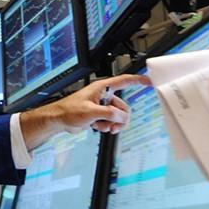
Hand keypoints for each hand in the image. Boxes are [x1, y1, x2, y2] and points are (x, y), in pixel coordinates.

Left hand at [19, 74, 150, 149]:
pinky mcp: (99, 115)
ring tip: (104, 127)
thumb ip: (108, 114)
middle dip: (120, 118)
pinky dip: (108, 126)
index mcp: (101, 88)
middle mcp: (103, 96)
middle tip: (114, 125)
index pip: (123, 81)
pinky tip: (99, 127)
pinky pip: (112, 121)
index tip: (149, 81)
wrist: (59, 120)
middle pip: (123, 106)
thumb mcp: (90, 112)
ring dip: (114, 124)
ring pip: (118, 116)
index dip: (137, 80)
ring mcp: (102, 106)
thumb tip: (121, 117)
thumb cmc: (69, 110)